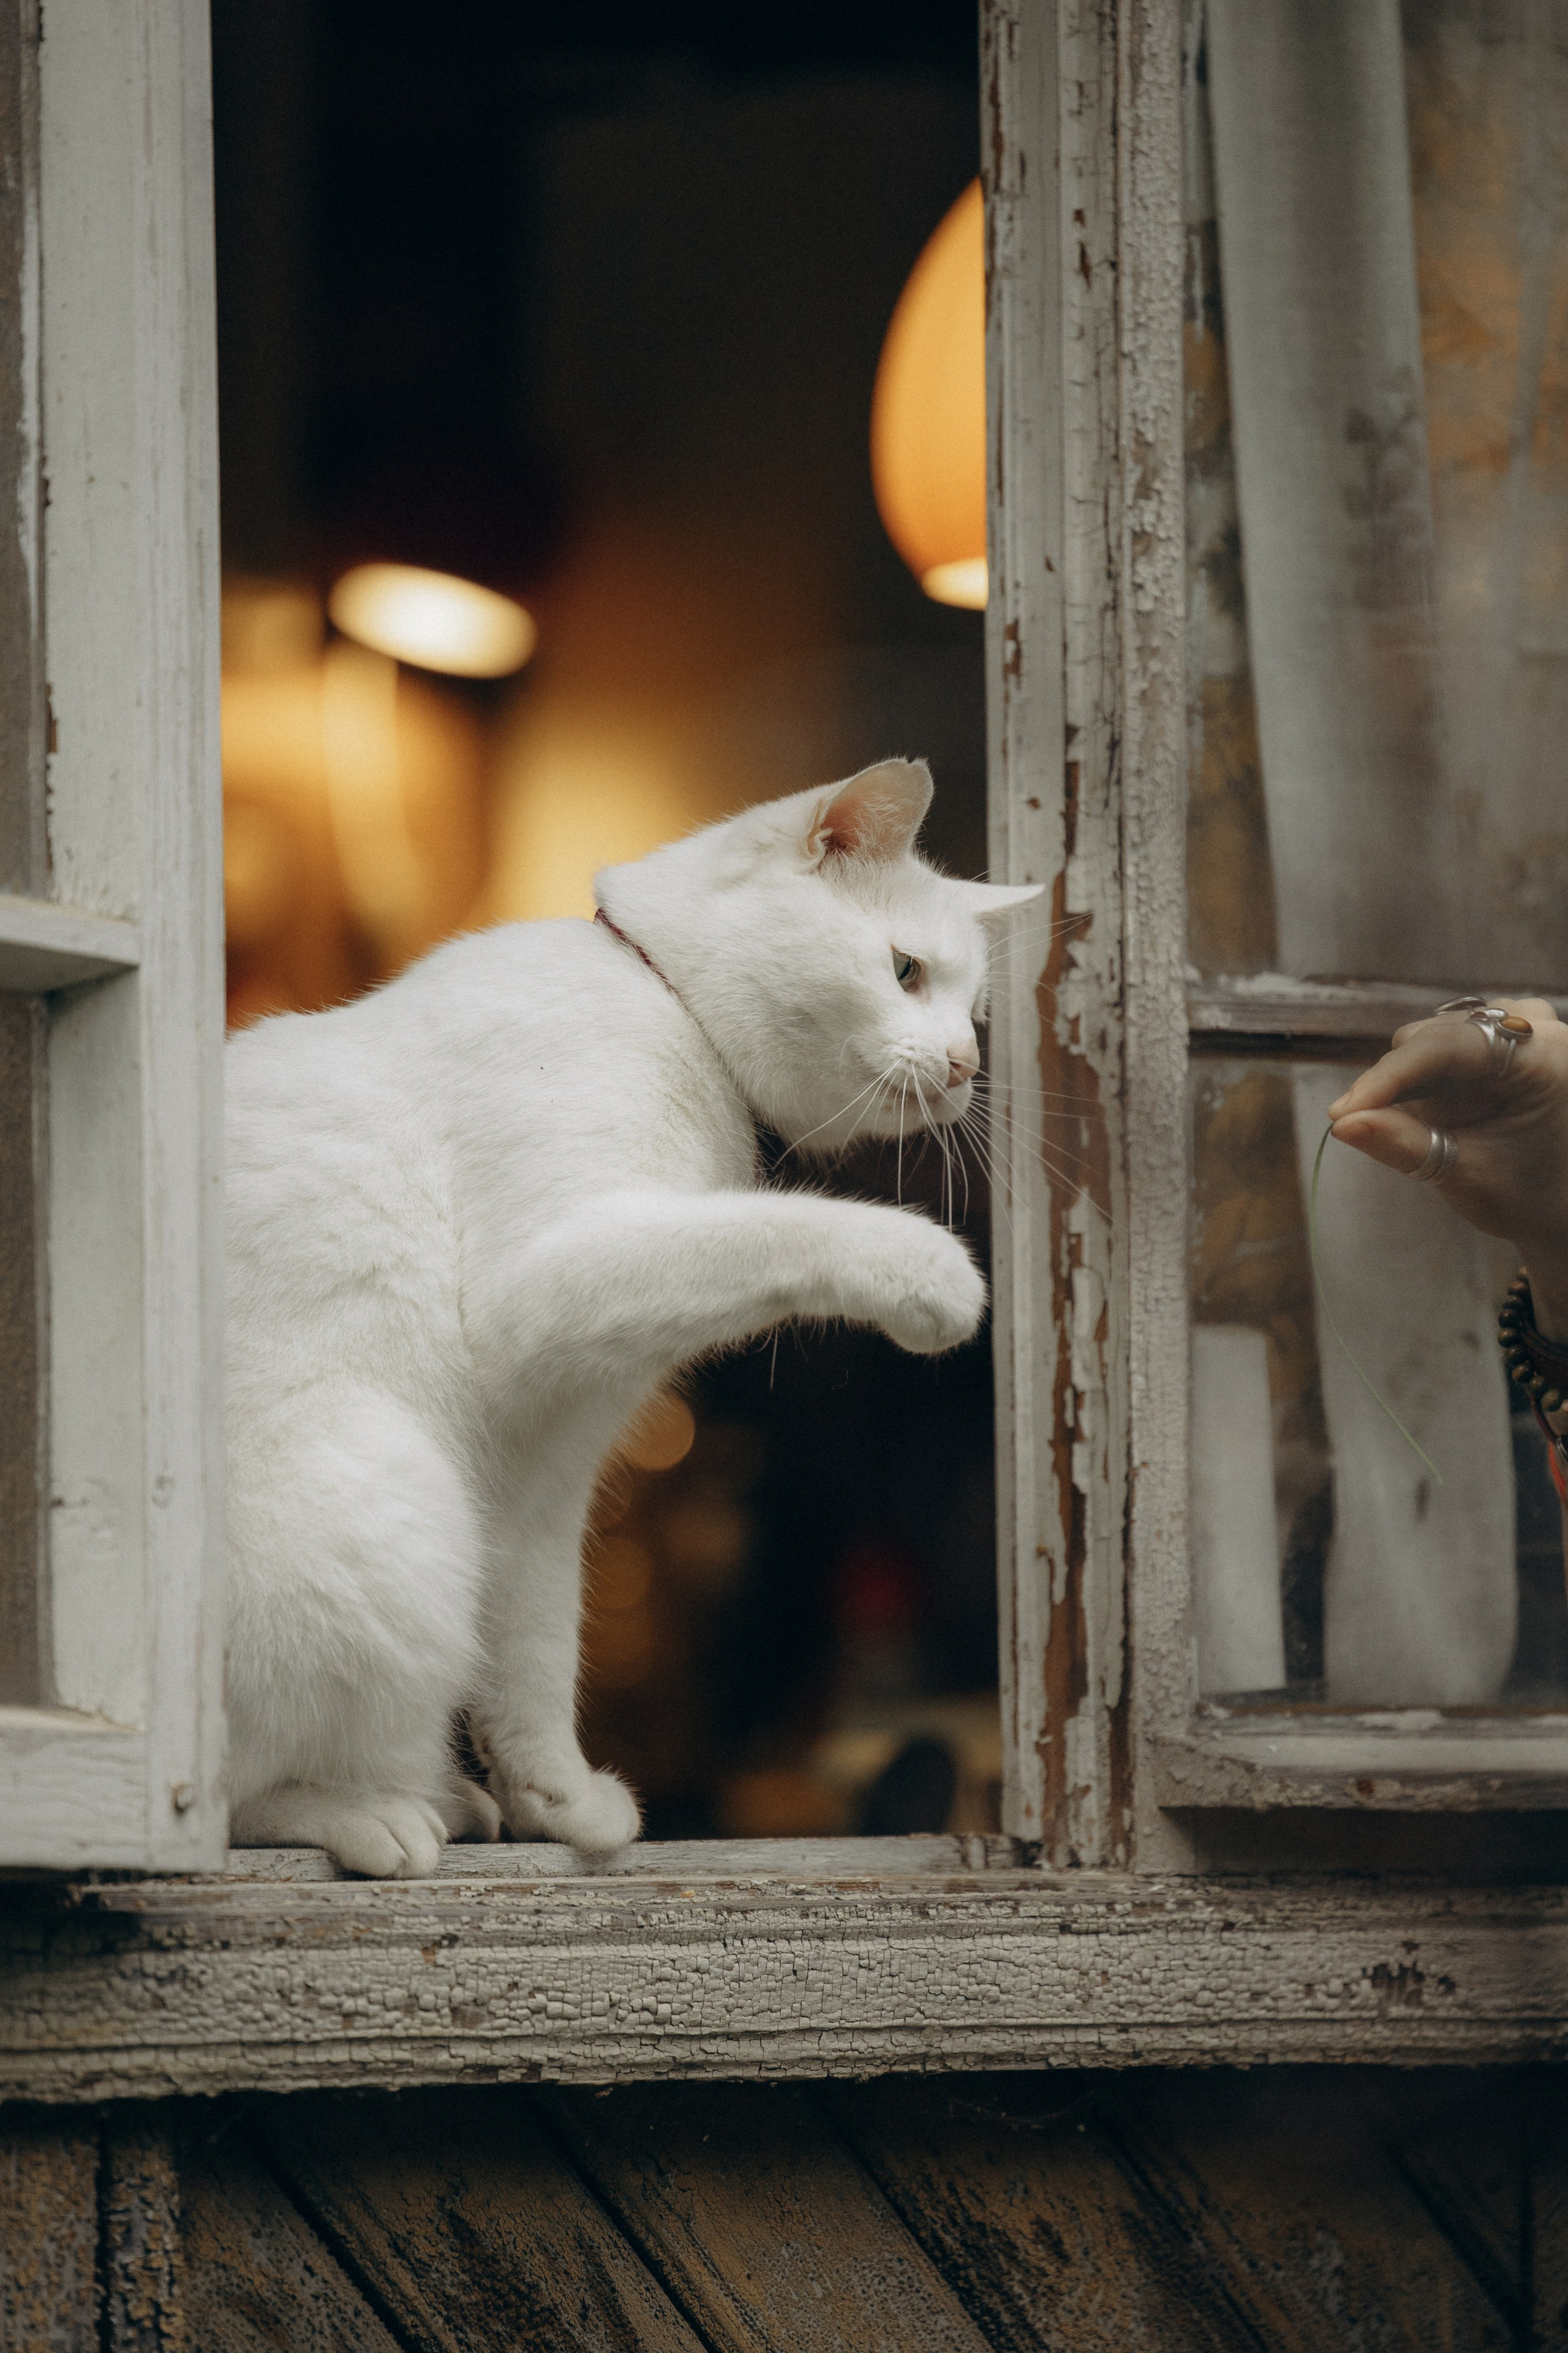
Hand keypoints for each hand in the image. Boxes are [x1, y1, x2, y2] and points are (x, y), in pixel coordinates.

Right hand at [1327, 998, 1567, 1338]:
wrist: (1562, 1205)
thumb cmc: (1526, 1195)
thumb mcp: (1464, 1175)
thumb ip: (1402, 1144)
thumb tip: (1341, 1123)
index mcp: (1547, 1058)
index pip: (1446, 1047)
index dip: (1388, 1078)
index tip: (1341, 1112)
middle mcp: (1539, 1025)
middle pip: (1431, 1038)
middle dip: (1405, 1090)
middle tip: (1413, 1137)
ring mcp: (1525, 1021)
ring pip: (1431, 1040)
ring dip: (1422, 1087)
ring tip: (1456, 1128)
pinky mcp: (1506, 1029)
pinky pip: (1443, 1045)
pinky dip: (1434, 1081)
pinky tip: (1461, 1112)